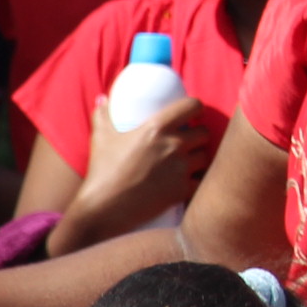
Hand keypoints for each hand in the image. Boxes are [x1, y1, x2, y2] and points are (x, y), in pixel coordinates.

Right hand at [55, 93, 220, 250]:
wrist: (103, 208)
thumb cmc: (102, 171)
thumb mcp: (101, 138)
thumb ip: (103, 115)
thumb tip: (103, 98)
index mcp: (157, 128)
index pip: (191, 106)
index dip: (197, 107)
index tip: (195, 112)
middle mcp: (174, 145)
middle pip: (204, 133)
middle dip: (199, 135)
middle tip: (191, 140)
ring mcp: (180, 169)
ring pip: (206, 157)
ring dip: (200, 158)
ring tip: (191, 160)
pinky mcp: (182, 191)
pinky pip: (202, 182)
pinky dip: (197, 181)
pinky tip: (192, 182)